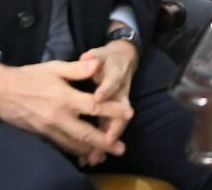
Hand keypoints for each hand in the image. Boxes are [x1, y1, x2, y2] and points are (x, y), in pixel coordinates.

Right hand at [0, 57, 130, 161]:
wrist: (0, 91)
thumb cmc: (29, 76)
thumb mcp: (54, 67)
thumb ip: (77, 69)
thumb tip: (97, 64)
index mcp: (64, 97)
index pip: (94, 105)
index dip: (112, 110)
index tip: (129, 113)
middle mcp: (58, 116)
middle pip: (85, 133)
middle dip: (104, 142)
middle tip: (120, 149)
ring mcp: (48, 128)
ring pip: (72, 145)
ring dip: (89, 151)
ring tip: (104, 156)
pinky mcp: (41, 134)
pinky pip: (60, 146)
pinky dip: (72, 151)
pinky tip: (82, 154)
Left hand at [76, 39, 138, 164]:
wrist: (124, 59)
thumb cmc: (108, 58)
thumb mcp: (101, 53)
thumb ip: (94, 57)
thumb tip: (88, 57)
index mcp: (116, 75)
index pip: (113, 82)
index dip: (106, 89)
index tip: (98, 98)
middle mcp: (120, 93)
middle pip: (119, 113)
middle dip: (112, 129)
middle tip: (104, 142)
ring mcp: (118, 106)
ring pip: (115, 126)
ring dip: (106, 143)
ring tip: (95, 158)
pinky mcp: (112, 114)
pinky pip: (108, 131)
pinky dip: (101, 145)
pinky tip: (89, 158)